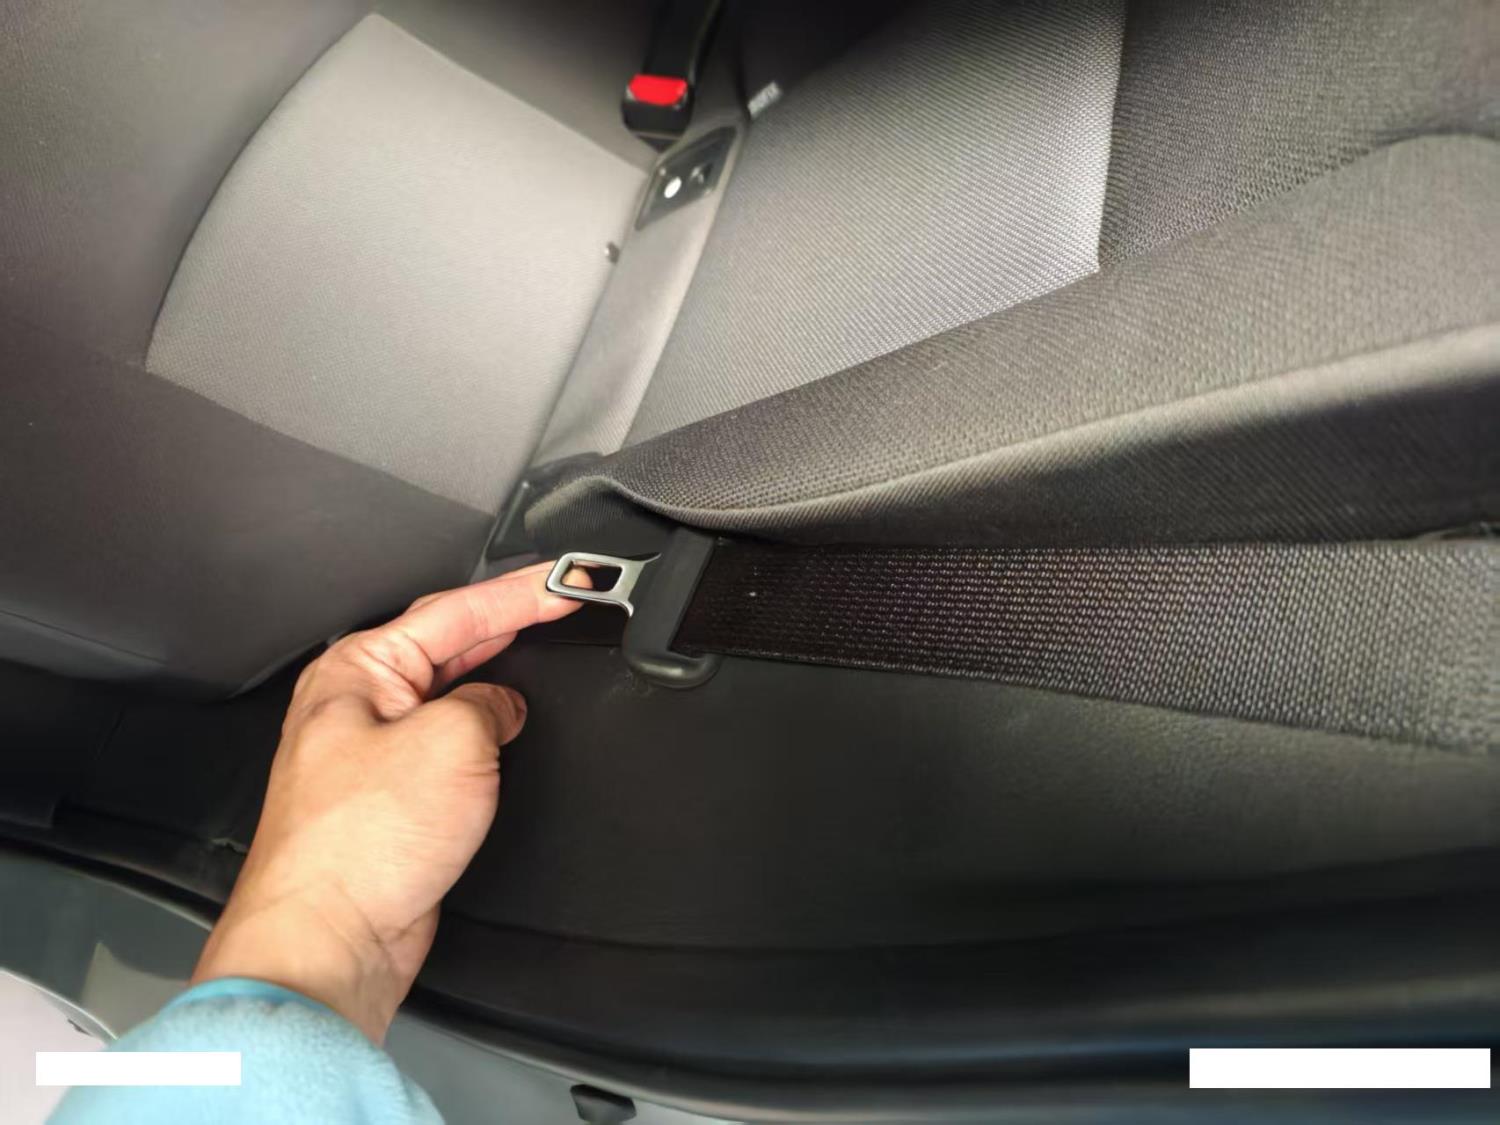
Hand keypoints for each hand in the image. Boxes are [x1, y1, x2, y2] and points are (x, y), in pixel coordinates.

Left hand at [191, 561, 582, 1040]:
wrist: (328, 938)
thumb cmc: (358, 846)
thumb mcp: (452, 741)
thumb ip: (489, 705)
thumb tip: (501, 709)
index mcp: (356, 670)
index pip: (454, 611)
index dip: (520, 594)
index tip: (567, 581)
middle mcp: (356, 706)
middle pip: (447, 644)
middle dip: (506, 622)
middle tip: (561, 601)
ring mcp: (372, 754)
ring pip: (448, 695)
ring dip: (495, 675)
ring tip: (539, 645)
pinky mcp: (391, 802)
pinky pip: (449, 747)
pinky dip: (485, 731)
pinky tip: (508, 728)